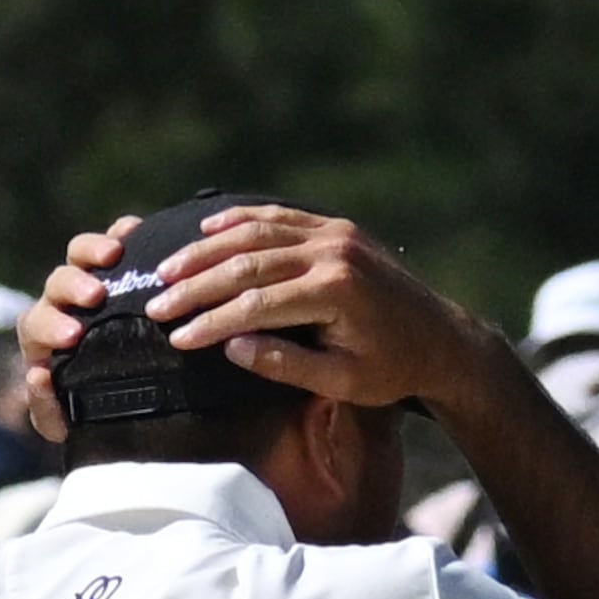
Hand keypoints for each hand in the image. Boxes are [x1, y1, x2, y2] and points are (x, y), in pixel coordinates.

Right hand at [23, 204, 488, 433]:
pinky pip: (279, 216)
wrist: (443, 341)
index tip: (174, 337)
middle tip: (156, 302)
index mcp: (335, 292)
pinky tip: (208, 229)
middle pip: (247, 262)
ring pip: (257, 231)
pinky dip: (241, 221)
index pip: (255, 305)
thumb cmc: (393, 371)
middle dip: (196, 283)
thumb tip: (230, 346)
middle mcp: (333, 252)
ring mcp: (335, 234)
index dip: (210, 321)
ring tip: (168, 266)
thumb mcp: (343, 382)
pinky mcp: (337, 228)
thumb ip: (287, 366)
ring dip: (208, 248)